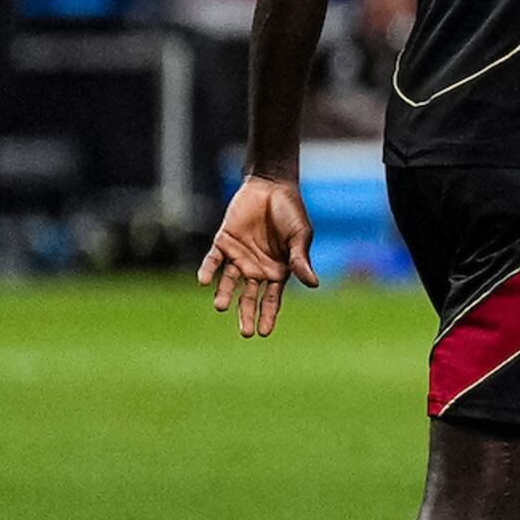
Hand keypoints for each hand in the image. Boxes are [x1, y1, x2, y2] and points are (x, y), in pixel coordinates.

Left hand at [200, 176, 319, 338]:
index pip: (271, 299)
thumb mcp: (300, 236)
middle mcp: (256, 268)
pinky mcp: (223, 243)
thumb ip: (301, 260)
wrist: (271, 186)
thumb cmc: (291, 212)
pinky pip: (213, 261)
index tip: (263, 333)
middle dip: (247, 314)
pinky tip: (205, 282)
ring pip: (229, 283)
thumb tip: (313, 284)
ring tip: (222, 306)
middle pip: (250, 297)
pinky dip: (209, 271)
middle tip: (245, 333)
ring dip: (225, 295)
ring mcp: (239, 257)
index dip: (268, 316)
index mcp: (278, 270)